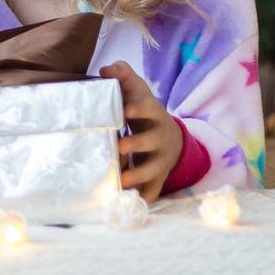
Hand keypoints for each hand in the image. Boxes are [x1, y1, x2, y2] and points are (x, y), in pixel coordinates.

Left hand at [100, 61, 183, 201]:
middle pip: (151, 141)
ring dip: (138, 175)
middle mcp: (160, 138)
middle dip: (136, 144)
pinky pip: (153, 191)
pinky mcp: (157, 178)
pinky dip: (143, 199)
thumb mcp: (137, 90)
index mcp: (154, 114)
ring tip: (121, 181)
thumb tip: (107, 69)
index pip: (150, 109)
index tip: (124, 110)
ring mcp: (160, 160)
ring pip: (153, 170)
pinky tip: (127, 205)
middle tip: (119, 146)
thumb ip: (123, 75)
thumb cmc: (143, 109)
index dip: (139, 110)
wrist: (168, 136)